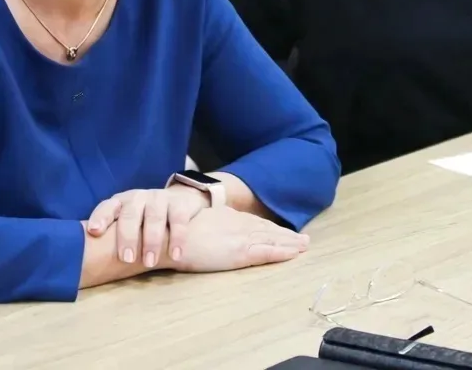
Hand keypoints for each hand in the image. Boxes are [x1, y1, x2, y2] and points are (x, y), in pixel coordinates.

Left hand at [85, 185, 208, 267]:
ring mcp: (158, 198)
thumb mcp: (125, 223)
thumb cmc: (143, 220)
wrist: (177, 201)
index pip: (107, 207)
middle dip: (128, 237)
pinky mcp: (179, 203)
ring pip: (154, 217)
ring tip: (149, 263)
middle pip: (130, 215)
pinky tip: (175, 255)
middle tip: (127, 259)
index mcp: (120, 202)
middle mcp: (137, 198)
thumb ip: (111, 236)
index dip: (100, 218)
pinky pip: (178, 219)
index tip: (94, 231)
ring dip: (151, 240)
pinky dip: (177, 238)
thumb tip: (88, 262)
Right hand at [171, 206, 309, 272]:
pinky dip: (282, 252)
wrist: (166, 238)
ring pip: (271, 240)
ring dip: (289, 243)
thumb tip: (211, 231)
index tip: (283, 232)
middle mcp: (237, 225)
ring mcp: (239, 238)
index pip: (254, 224)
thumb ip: (207, 227)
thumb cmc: (173, 235)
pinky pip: (266, 252)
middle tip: (303, 240)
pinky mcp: (240, 252)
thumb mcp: (194, 226)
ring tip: (304, 246)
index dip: (270, 229)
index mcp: (226, 218)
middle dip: (285, 235)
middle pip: (267, 230)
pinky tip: (294, 253)